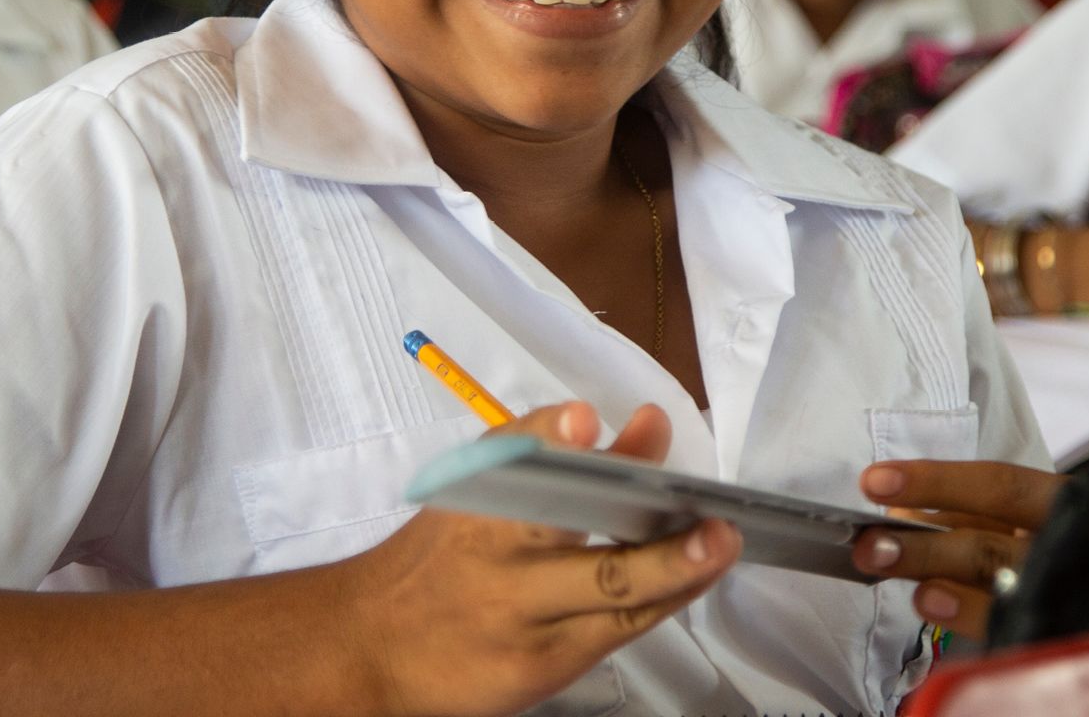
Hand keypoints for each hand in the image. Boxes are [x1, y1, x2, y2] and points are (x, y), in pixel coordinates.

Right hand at [336, 401, 739, 716]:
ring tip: (719, 545)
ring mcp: (518, 618)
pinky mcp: (538, 665)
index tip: (580, 422)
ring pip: (608, 595)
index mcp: (474, 500)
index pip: (512, 457)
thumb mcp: (481, 494)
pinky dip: (661, 601)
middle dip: (638, 522)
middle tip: (703, 515)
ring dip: (674, 570)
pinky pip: (613, 632)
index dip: (547, 437)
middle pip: (569, 533)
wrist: (369, 648)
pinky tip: (695, 579)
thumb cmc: (440, 560)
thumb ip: (563, 458)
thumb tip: (648, 427)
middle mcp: (494, 557)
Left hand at [849, 460, 1061, 640]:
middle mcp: (1073, 543)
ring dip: (939, 576)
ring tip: (895, 572)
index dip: (934, 482)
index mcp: (1067, 500)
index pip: (998, 485)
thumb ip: (974, 512)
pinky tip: (935, 608)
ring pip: (1001, 584)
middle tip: (870, 543)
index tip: (875, 482)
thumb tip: (902, 514)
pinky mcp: (1064, 627)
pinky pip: (1013, 625)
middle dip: (924, 542)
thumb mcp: (1034, 513)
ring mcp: (1071, 590)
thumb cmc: (1076, 538)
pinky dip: (968, 614)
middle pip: (992, 541)